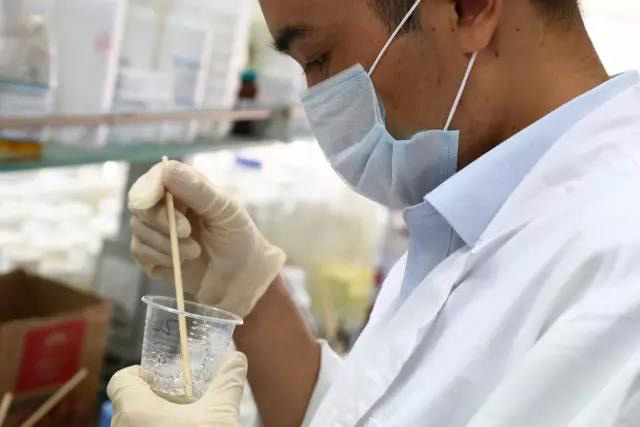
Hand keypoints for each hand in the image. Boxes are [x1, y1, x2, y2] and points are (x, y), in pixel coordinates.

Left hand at [107, 352, 246, 426]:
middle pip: (129, 404)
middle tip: (183, 402)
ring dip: (154, 422)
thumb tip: (237, 358)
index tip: (165, 378)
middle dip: (155, 400)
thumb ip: (227, 384)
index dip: (141, 374)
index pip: (121, 380)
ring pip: (133, 426)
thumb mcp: (219, 416)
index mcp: (134, 410)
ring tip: (184, 424)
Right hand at [128, 160, 285, 316]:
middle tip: (187, 232)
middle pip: (140, 203)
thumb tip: (166, 168)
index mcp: (184, 187)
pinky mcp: (150, 254)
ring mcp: (155, 229)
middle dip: (162, 220)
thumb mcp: (226, 210)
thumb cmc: (238, 238)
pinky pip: (139, 252)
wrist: (240, 278)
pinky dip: (159, 258)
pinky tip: (180, 263)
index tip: (149, 201)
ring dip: (166, 244)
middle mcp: (165, 205)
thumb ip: (198, 189)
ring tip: (195, 252)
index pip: (156, 177)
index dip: (149, 187)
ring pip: (138, 228)